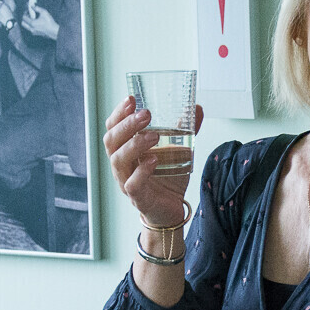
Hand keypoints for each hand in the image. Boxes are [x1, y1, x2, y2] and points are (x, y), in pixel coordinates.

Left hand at [22, 3, 57, 39]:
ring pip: (26, 26)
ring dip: (27, 22)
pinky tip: (36, 22)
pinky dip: (30, 25)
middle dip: (24, 18)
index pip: (24, 17)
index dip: (25, 13)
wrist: (54, 31)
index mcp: (32, 23)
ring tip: (33, 18)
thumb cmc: (49, 22)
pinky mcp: (36, 33)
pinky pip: (30, 29)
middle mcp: (31, 28)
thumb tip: (32, 6)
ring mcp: (33, 31)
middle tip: (29, 14)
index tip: (28, 10)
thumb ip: (37, 8)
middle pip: (23, 23)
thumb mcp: (44, 12)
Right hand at [102, 96, 203, 225]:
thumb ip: (185, 129)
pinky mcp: (138, 198)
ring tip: (154, 136)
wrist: (171, 210)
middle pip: (112, 140)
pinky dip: (141, 172)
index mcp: (126, 149)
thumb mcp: (177, 149)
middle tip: (146, 114)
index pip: (113, 127)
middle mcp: (122, 164)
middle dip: (127, 124)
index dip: (119, 112)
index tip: (131, 99)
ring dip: (135, 145)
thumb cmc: (167, 178)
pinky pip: (132, 184)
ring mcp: (127, 181)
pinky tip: (153, 161)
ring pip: (119, 160)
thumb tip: (197, 107)